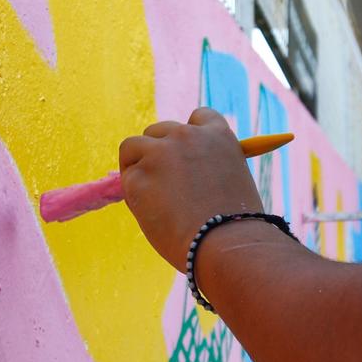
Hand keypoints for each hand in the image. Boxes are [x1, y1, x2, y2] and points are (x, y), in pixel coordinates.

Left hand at [118, 108, 264, 267]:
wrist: (226, 244)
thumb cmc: (235, 225)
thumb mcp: (232, 182)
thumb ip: (208, 168)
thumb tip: (179, 173)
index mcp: (218, 135)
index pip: (198, 117)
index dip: (187, 136)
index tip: (183, 154)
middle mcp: (188, 135)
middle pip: (159, 131)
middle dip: (157, 153)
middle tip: (163, 185)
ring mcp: (161, 153)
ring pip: (133, 147)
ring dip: (138, 167)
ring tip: (153, 199)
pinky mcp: (139, 175)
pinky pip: (126, 179)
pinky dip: (134, 195)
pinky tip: (153, 215)